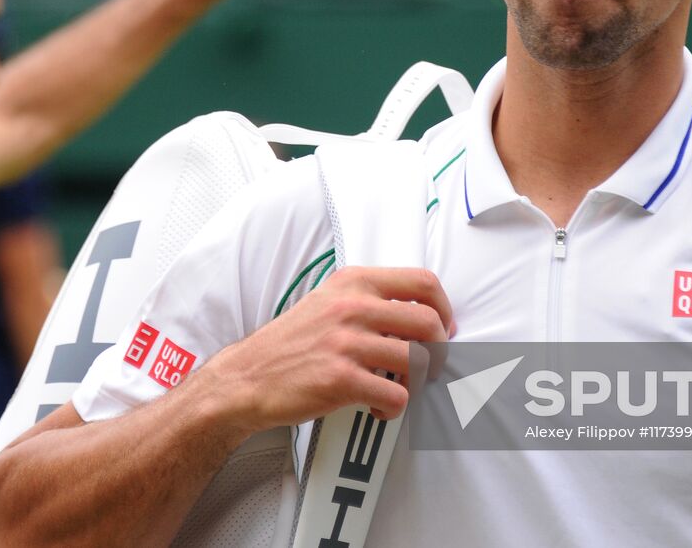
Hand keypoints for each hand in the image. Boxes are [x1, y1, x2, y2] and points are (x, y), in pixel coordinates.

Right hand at [194, 266, 452, 431]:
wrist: (247, 377)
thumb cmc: (290, 343)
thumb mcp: (327, 302)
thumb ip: (368, 300)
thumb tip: (416, 314)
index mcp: (353, 282)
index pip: (422, 282)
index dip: (444, 308)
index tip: (444, 328)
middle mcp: (352, 307)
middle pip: (428, 322)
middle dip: (439, 349)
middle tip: (430, 365)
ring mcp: (346, 342)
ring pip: (417, 360)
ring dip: (418, 382)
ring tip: (401, 388)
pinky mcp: (341, 379)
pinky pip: (396, 396)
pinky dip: (395, 408)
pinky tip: (378, 408)